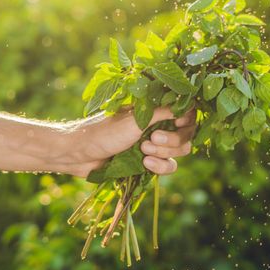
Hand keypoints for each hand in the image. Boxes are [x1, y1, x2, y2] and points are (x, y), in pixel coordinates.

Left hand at [66, 108, 195, 176]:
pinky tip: (144, 164)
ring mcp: (154, 144)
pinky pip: (167, 166)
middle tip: (152, 139)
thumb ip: (164, 112)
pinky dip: (160, 166)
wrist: (80, 154)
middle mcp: (158, 124)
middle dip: (173, 140)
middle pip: (187, 133)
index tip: (178, 123)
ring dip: (164, 153)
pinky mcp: (149, 161)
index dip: (187, 119)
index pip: (186, 111)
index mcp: (155, 108)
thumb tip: (189, 103)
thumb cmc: (105, 131)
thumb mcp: (136, 119)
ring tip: (144, 151)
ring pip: (179, 152)